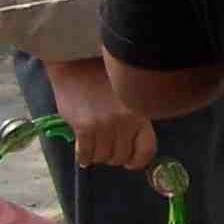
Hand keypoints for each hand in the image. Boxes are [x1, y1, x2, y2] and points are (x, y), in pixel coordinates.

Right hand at [44, 56, 155, 170]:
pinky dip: (85, 157)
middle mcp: (125, 121)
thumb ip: (135, 117)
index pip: (146, 149)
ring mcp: (104, 125)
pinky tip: (83, 152)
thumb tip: (134, 144)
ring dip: (99, 156)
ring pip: (104, 157)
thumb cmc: (105, 75)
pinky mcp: (83, 127)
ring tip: (96, 146)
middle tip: (109, 149)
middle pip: (122, 156)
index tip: (131, 162)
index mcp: (141, 111)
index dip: (138, 160)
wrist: (77, 61)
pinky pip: (85, 155)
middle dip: (116, 156)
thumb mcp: (130, 94)